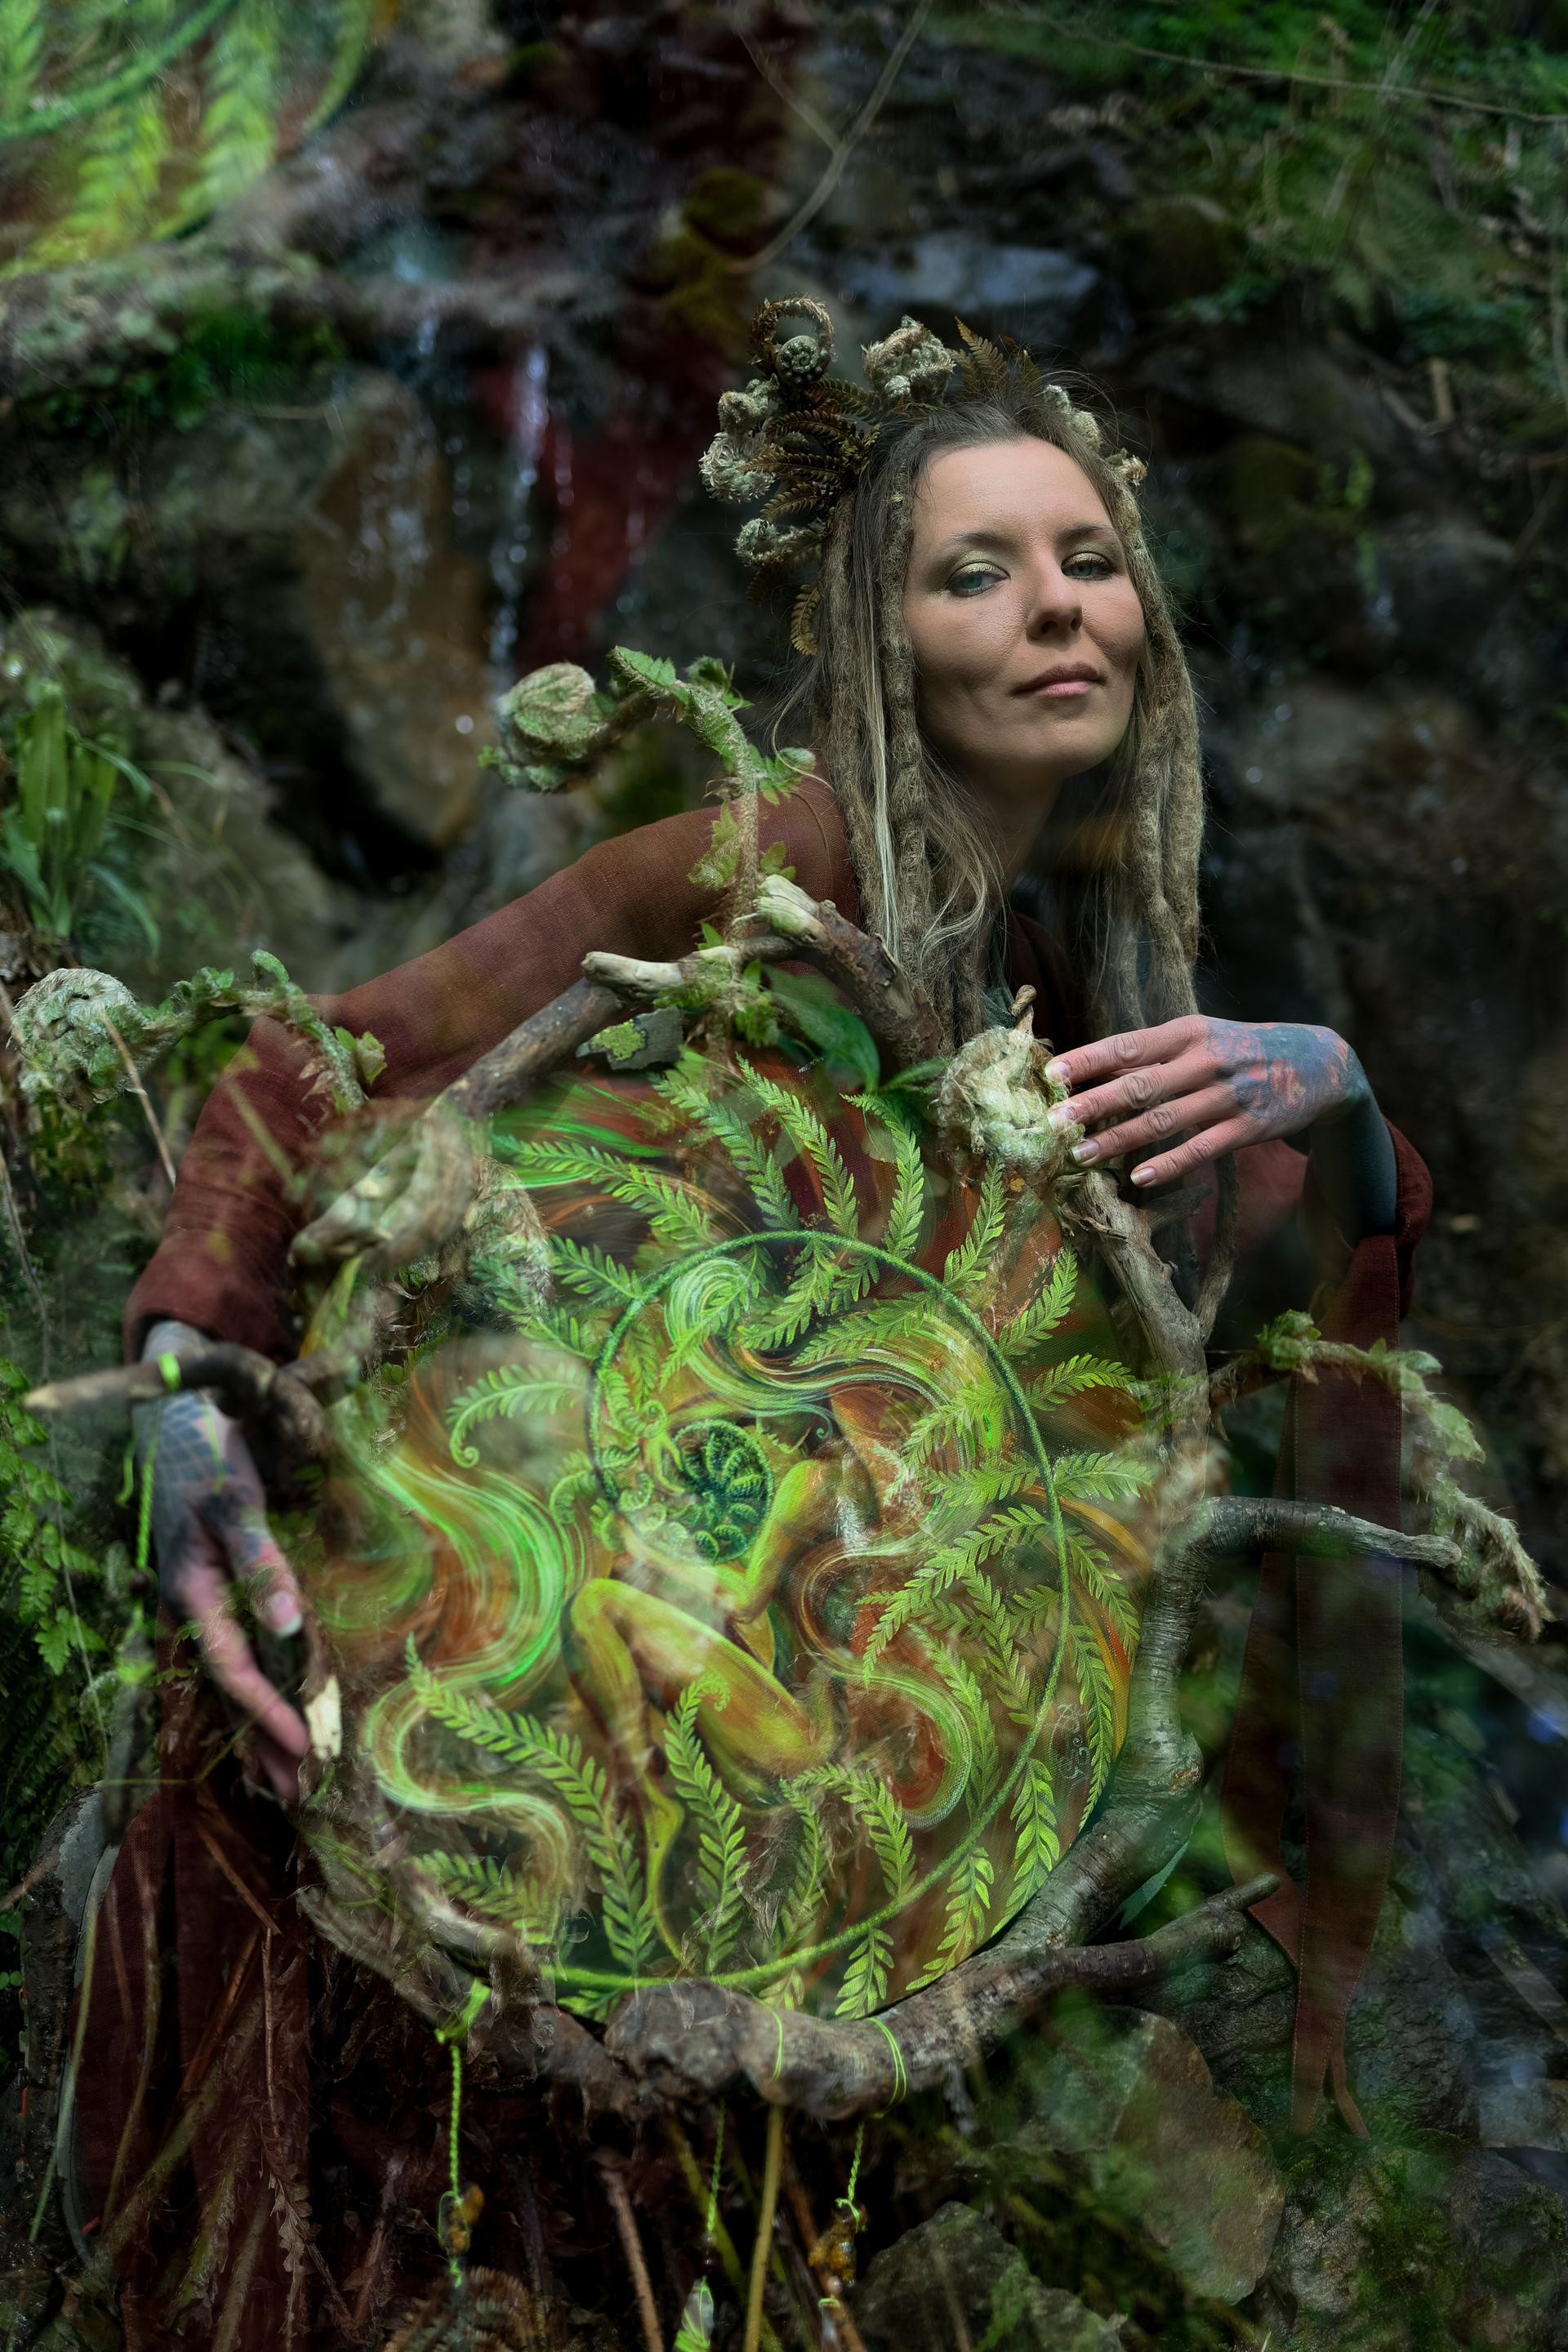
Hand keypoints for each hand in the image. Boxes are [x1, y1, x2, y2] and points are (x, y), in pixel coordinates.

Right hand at [139, 1321, 308, 1800]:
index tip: (306, 1749)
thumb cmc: (208, 1459)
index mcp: (194, 1595)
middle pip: (230, 1692)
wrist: (178, 1421)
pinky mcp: (214, 1595)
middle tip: (301, 1799)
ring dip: (258, 1732)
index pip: (234, 1670)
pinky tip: (265, 1725)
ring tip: (285, 1785)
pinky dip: (252, 1698)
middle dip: (263, 1746)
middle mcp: (193, 1610)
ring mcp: (201, 1605)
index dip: (268, 1713)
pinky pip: (233, 1659)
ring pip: (231, 1682)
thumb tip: (288, 1625)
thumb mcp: (235, 1504)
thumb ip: (261, 1562)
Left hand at [1044, 1018, 1369, 1190]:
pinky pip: (1200, 1149)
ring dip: (1119, 1140)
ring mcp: (1226, 1095)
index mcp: (1187, 1033)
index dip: (1088, 1060)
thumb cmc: (1242, 1049)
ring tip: (1081, 1155)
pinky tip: (1138, 1179)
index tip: (1051, 1075)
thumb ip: (1153, 1054)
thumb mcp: (1201, 1037)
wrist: (1319, 1062)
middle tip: (1053, 1122)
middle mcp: (1204, 1061)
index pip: (1127, 1045)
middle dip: (1093, 1104)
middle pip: (1139, 1085)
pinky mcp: (1247, 1127)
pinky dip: (1168, 1164)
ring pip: (1163, 1121)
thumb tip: (1094, 1069)